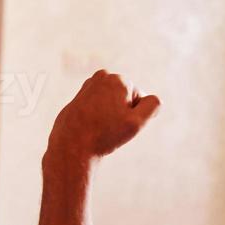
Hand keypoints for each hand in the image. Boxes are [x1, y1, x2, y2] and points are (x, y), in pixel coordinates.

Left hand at [46, 70, 160, 164]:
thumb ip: (152, 106)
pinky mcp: (77, 99)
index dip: (134, 115)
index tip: (120, 124)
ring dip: (109, 116)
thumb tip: (153, 99)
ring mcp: (87, 87)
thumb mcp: (136, 123)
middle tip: (109, 127)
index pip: (139, 99)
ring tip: (99, 127)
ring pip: (110, 104)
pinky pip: (95, 110)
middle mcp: (101, 78)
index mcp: (118, 79)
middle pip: (124, 99)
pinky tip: (89, 128)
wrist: (71, 147)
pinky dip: (95, 119)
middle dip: (121, 113)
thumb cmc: (104, 135)